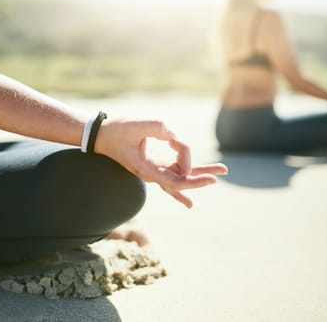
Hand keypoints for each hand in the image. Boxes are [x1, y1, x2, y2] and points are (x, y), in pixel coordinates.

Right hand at [95, 118, 227, 207]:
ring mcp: (154, 170)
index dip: (195, 181)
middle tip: (224, 171)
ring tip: (221, 169)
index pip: (176, 180)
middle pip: (182, 178)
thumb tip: (174, 135)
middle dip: (203, 175)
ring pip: (181, 174)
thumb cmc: (117, 131)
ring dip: (199, 171)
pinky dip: (186, 180)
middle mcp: (152, 173)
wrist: (102, 136)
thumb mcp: (137, 125)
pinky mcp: (155, 163)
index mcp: (147, 169)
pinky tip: (190, 201)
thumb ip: (160, 128)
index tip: (212, 179)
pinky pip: (174, 173)